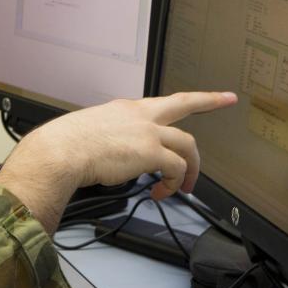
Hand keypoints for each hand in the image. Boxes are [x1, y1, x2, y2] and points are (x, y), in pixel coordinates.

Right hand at [0, 92, 236, 233]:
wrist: (60, 152)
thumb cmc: (64, 147)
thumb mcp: (89, 133)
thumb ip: (108, 140)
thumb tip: (109, 156)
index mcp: (125, 110)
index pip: (161, 102)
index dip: (186, 98)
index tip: (204, 94)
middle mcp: (139, 116)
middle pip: (184, 105)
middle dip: (209, 101)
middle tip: (226, 99)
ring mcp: (147, 132)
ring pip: (187, 144)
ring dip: (190, 168)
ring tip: (185, 186)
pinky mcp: (151, 152)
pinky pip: (176, 168)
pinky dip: (174, 183)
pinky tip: (161, 193)